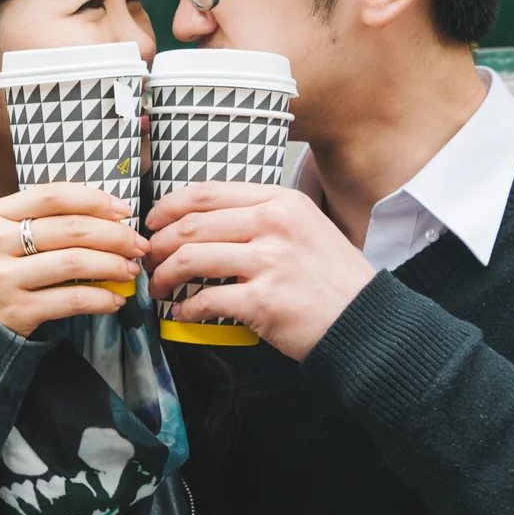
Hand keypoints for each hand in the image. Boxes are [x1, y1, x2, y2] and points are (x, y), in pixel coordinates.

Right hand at [0, 183, 145, 337]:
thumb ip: (35, 219)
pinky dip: (100, 299)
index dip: (94, 199)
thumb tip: (102, 214)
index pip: (52, 195)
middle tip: (138, 244)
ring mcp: (2, 279)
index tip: (123, 209)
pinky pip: (70, 301)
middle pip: (70, 229)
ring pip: (74, 263)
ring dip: (112, 265)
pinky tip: (114, 299)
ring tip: (130, 270)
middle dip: (115, 235)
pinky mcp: (15, 311)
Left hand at [145, 183, 375, 360]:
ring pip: (191, 259)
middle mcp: (273, 225)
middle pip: (192, 225)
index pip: (209, 193)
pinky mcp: (262, 301)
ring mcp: (268, 263)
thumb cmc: (333, 278)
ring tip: (159, 286)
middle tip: (149, 259)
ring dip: (165, 275)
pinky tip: (183, 312)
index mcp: (281, 202)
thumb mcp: (306, 227)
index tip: (154, 221)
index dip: (170, 206)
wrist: (364, 321)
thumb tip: (209, 222)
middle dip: (160, 244)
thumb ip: (263, 217)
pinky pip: (206, 301)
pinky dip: (186, 308)